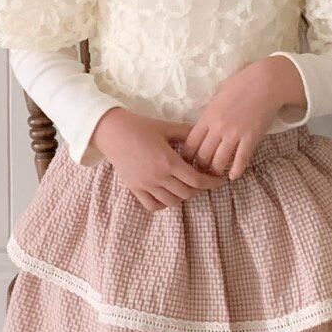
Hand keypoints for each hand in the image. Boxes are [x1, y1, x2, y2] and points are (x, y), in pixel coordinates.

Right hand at [89, 108, 228, 211]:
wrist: (112, 132)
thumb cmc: (140, 126)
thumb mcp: (166, 127)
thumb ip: (186, 133)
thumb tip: (206, 135)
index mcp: (169, 161)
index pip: (197, 180)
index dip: (211, 183)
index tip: (219, 181)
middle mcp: (158, 177)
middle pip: (187, 193)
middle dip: (198, 188)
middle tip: (201, 180)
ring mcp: (145, 185)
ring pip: (171, 202)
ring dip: (182, 196)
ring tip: (184, 186)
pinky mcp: (134, 188)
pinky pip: (152, 205)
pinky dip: (163, 203)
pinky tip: (167, 193)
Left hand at [180, 57, 305, 180]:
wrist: (266, 82)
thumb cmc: (241, 84)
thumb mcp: (217, 98)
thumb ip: (208, 115)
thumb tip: (201, 127)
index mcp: (207, 117)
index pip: (190, 144)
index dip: (186, 157)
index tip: (187, 163)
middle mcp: (218, 127)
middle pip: (202, 156)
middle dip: (199, 168)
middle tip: (200, 174)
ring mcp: (234, 134)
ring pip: (219, 162)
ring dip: (216, 172)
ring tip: (216, 176)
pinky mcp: (251, 138)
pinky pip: (240, 160)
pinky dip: (236, 171)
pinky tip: (233, 176)